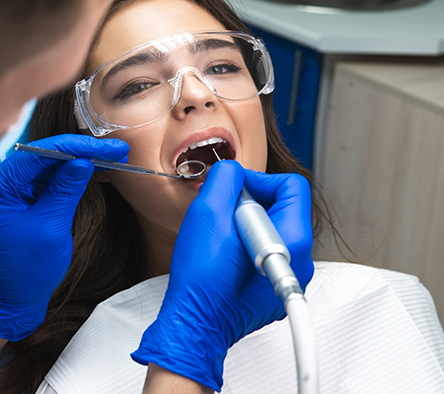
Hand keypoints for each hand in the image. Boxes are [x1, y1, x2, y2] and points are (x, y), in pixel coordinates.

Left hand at [0, 134, 128, 340]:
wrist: (16, 296)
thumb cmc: (27, 269)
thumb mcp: (51, 227)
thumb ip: (65, 189)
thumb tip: (83, 160)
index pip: (37, 154)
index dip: (74, 147)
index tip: (104, 147)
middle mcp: (2, 182)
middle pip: (45, 153)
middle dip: (82, 150)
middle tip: (116, 149)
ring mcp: (15, 187)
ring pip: (53, 162)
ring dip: (83, 158)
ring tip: (114, 157)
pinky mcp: (28, 194)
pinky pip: (54, 175)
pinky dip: (76, 172)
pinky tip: (100, 168)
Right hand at [132, 161, 313, 391]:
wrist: (195, 323)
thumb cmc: (201, 278)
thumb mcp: (208, 211)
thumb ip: (227, 177)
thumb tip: (235, 171)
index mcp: (292, 240)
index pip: (293, 186)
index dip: (260, 180)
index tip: (237, 191)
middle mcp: (300, 260)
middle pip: (285, 207)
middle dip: (252, 203)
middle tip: (226, 216)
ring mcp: (289, 276)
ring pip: (275, 228)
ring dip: (248, 224)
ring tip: (224, 238)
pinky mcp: (276, 286)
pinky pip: (270, 249)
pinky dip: (249, 243)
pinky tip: (227, 255)